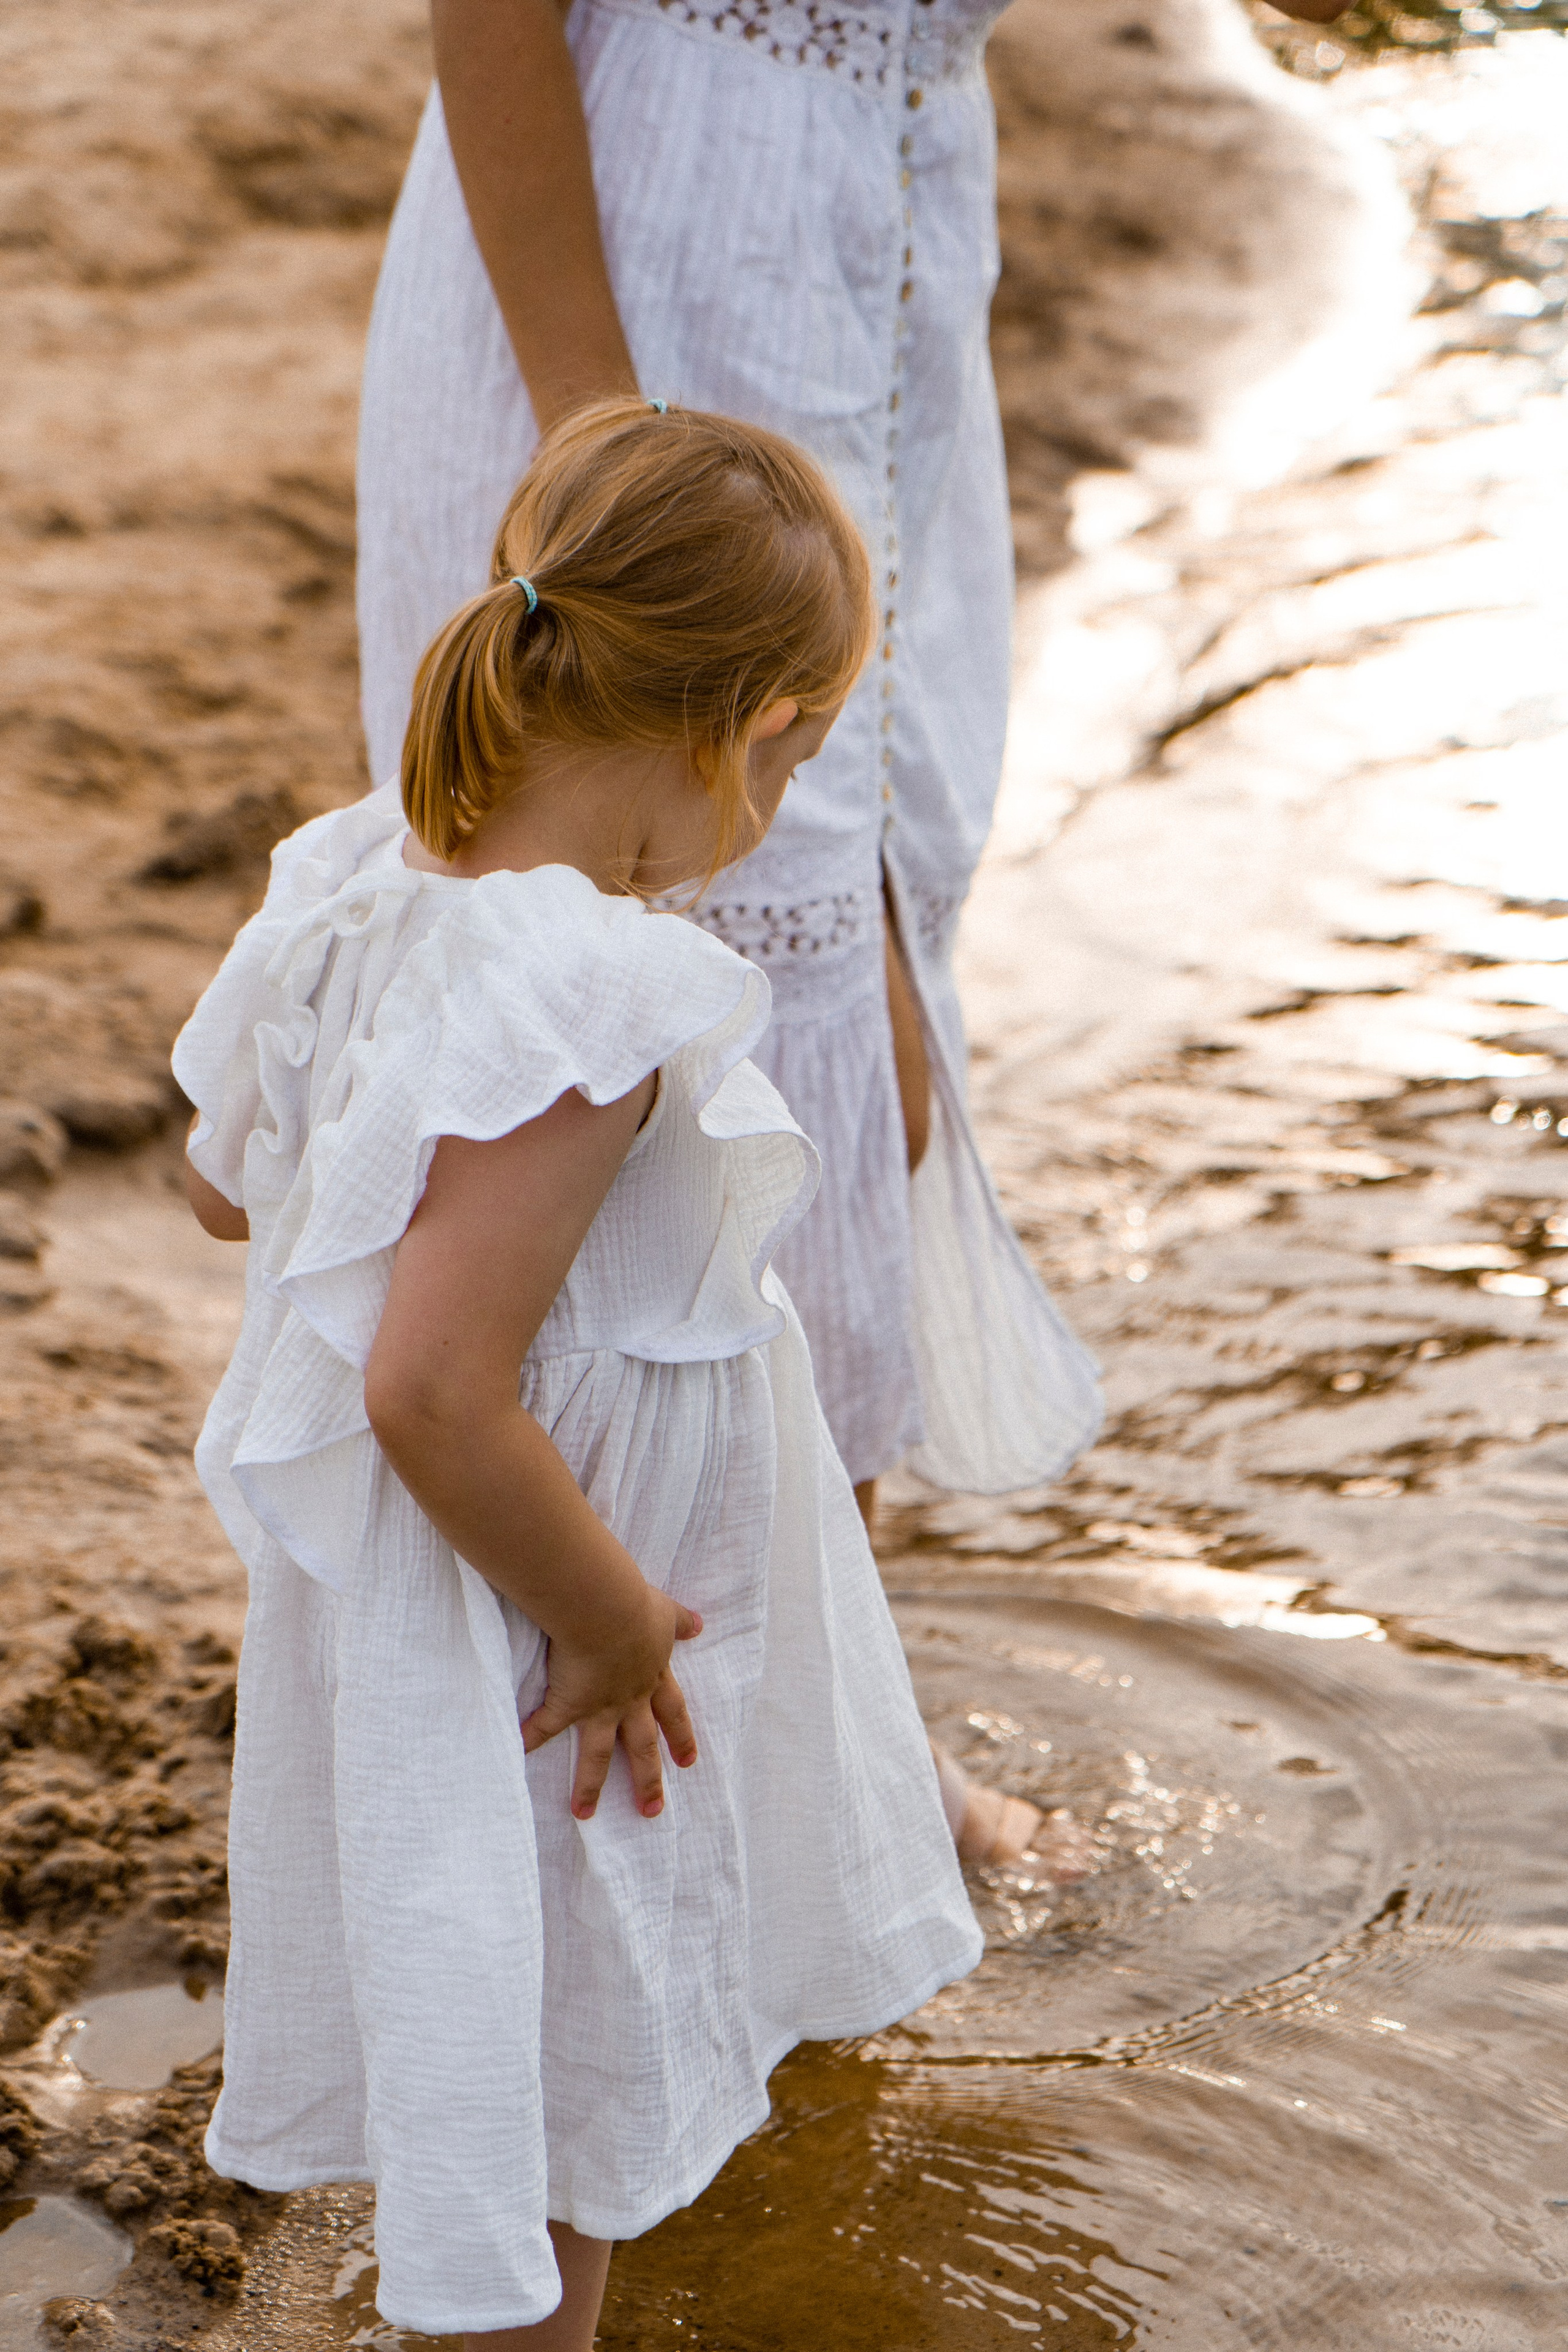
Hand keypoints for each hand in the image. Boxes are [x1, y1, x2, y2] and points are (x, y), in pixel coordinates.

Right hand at [520, 1587, 701, 1820]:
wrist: (607, 1609)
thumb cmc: (635, 1605)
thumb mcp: (664, 1612)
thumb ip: (679, 1621)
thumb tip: (699, 1624)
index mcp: (653, 1676)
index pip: (672, 1713)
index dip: (681, 1736)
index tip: (688, 1762)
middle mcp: (629, 1699)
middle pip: (642, 1746)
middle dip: (648, 1779)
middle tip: (652, 1810)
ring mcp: (599, 1706)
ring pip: (597, 1754)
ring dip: (590, 1786)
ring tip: (585, 1814)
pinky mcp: (569, 1702)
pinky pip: (546, 1726)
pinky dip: (531, 1739)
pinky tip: (518, 1756)